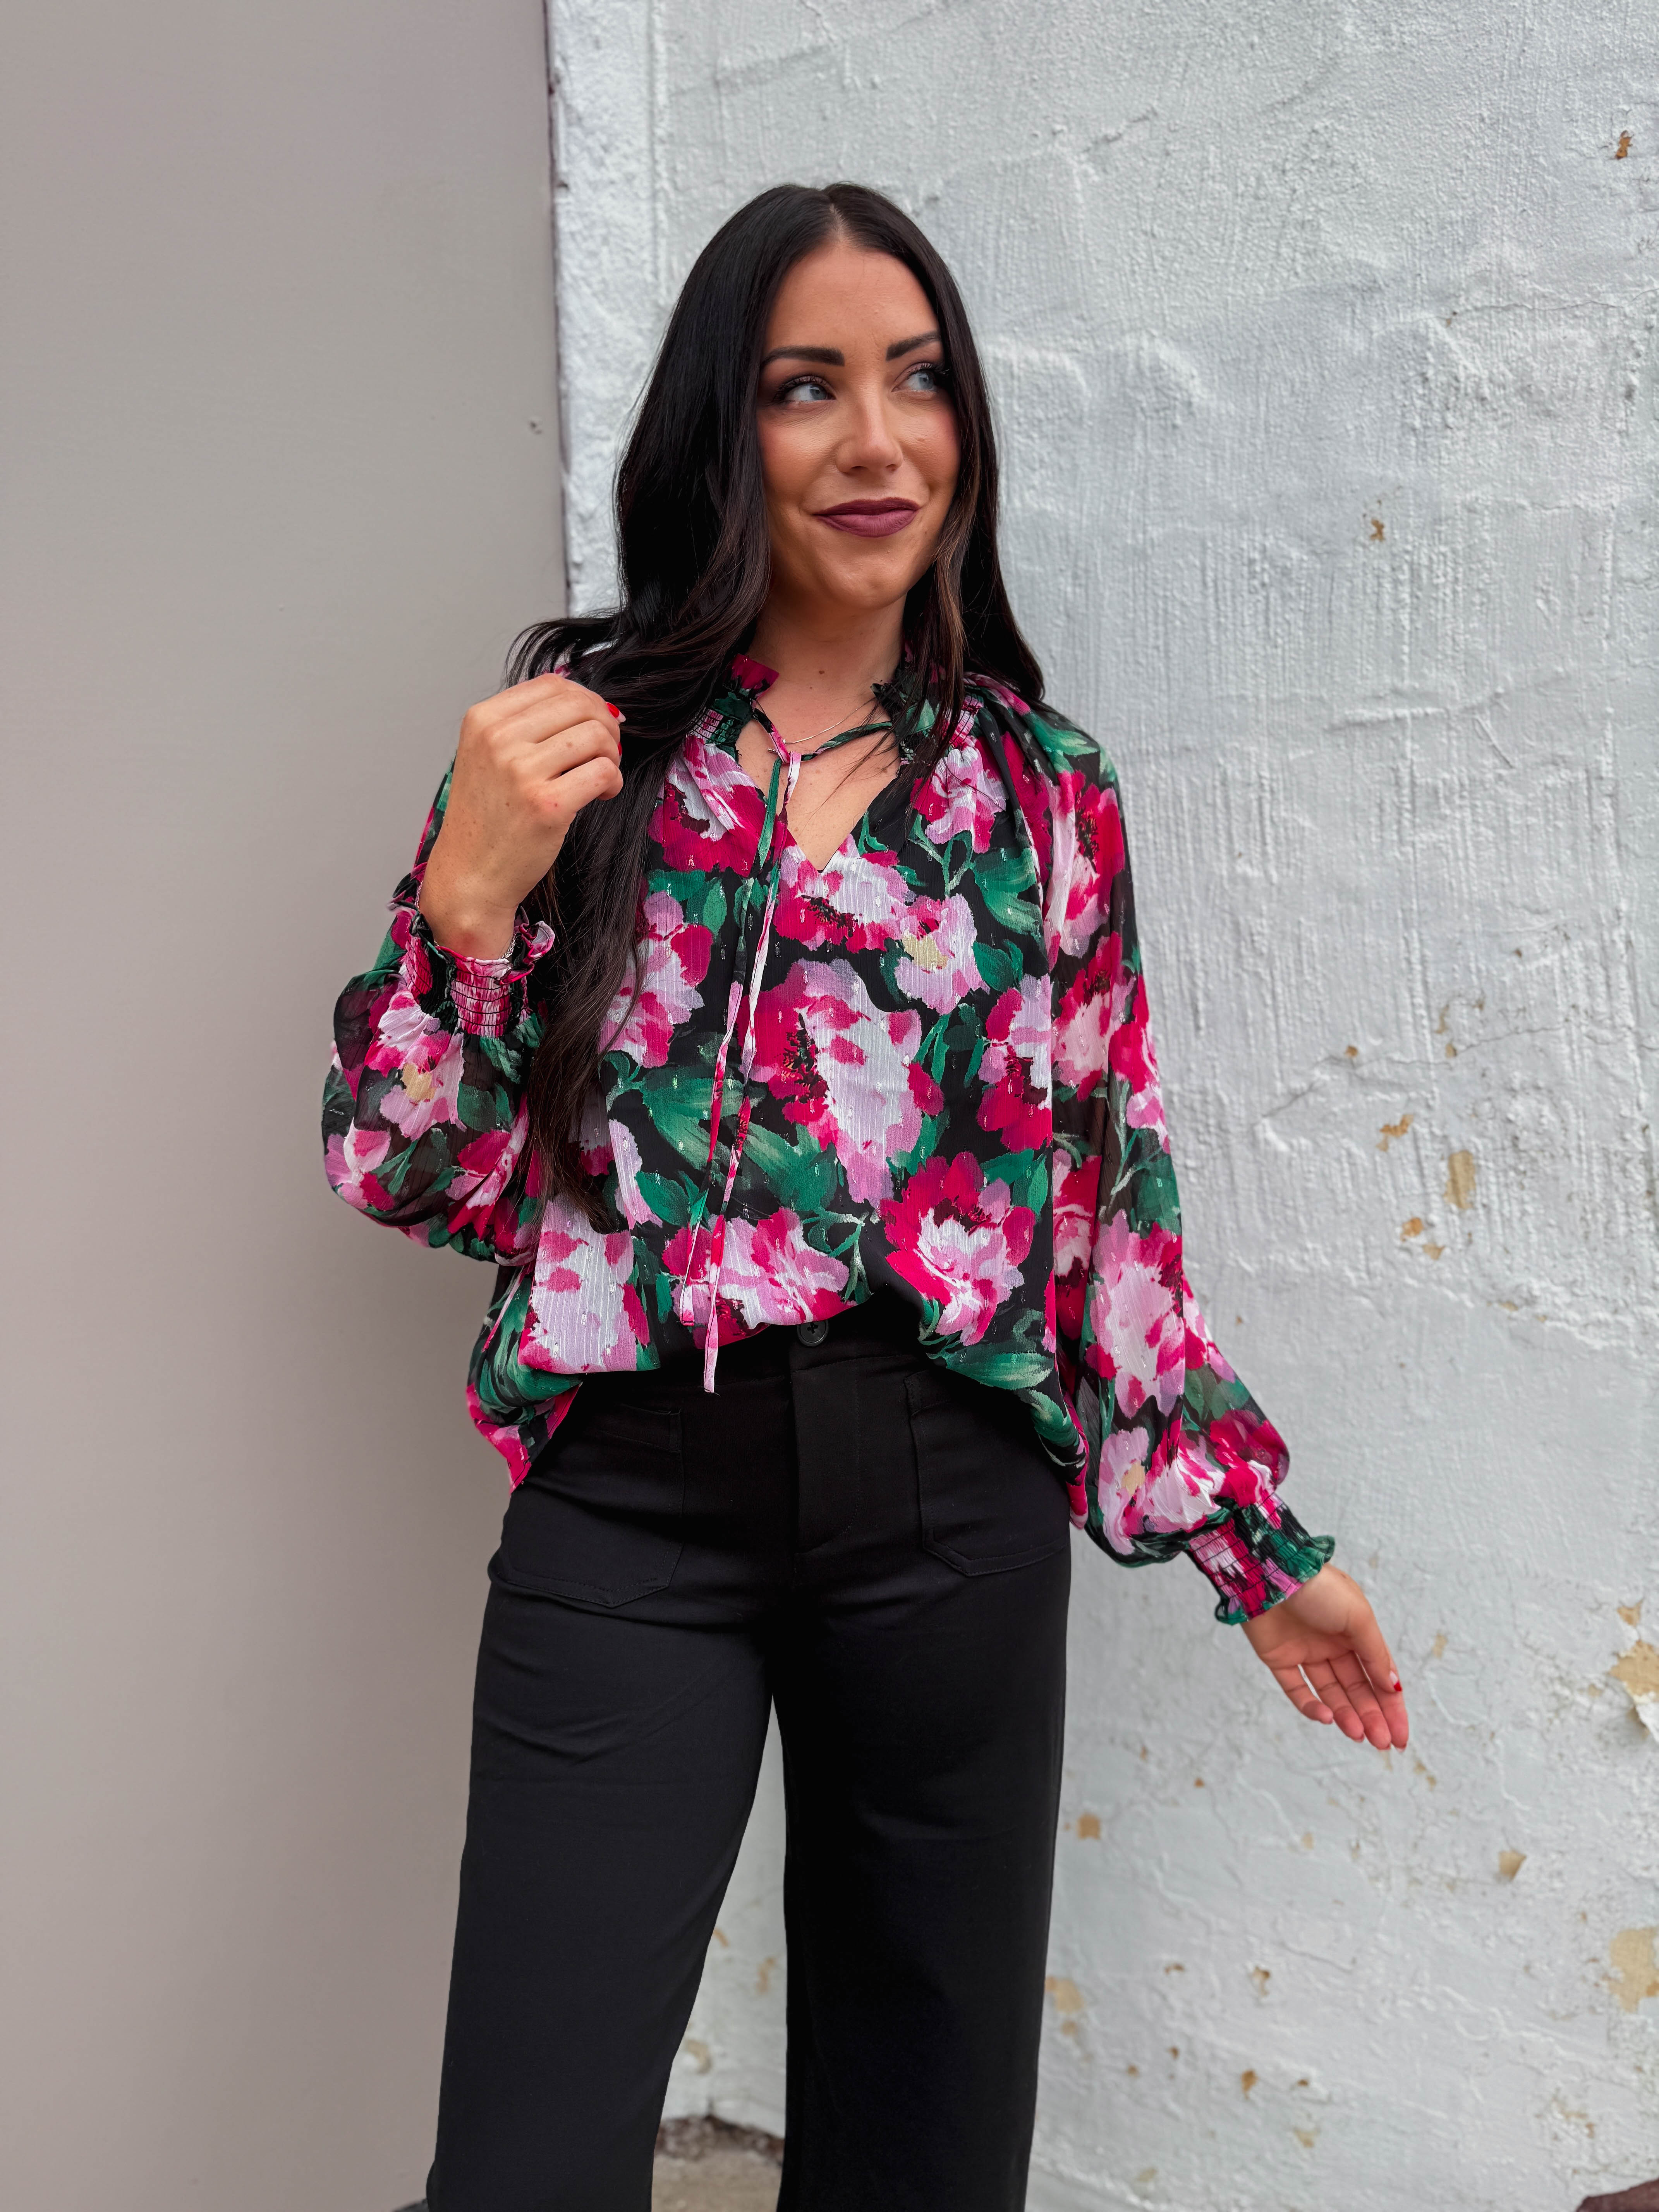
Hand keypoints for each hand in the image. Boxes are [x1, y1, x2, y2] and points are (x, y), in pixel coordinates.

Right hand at [418, 674, 624, 955]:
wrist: (469, 876)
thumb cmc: (487, 819)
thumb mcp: (490, 756)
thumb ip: (529, 725)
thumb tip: (595, 705)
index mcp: (483, 719)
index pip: (553, 684)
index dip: (586, 701)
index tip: (593, 725)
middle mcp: (498, 739)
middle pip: (579, 705)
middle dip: (605, 726)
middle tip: (606, 753)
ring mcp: (521, 771)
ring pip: (596, 735)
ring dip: (611, 756)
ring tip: (600, 777)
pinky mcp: (547, 805)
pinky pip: (604, 772)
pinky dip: (613, 783)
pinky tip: (600, 796)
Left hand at [1241, 1564, 1408, 1749]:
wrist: (1269, 1571)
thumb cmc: (1319, 1588)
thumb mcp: (1358, 1617)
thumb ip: (1375, 1654)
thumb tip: (1394, 1686)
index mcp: (1355, 1631)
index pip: (1379, 1676)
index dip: (1391, 1706)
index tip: (1401, 1736)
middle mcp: (1331, 1643)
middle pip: (1356, 1689)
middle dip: (1372, 1716)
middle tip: (1382, 1743)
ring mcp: (1305, 1651)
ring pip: (1330, 1692)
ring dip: (1346, 1715)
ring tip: (1358, 1735)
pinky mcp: (1278, 1658)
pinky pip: (1296, 1689)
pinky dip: (1310, 1706)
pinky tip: (1327, 1717)